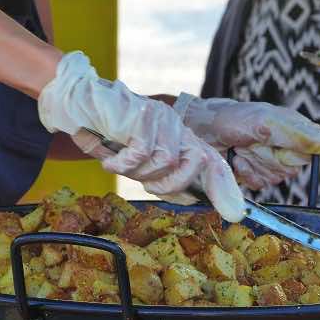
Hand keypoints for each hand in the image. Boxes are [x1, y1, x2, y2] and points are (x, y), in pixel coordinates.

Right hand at [38, 52, 245, 220]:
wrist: (84, 106)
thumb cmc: (113, 139)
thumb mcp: (143, 165)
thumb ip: (165, 179)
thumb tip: (192, 198)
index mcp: (182, 140)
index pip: (214, 163)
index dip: (224, 188)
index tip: (235, 213)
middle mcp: (178, 128)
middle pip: (197, 164)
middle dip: (171, 184)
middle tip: (145, 184)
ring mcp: (163, 119)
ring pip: (166, 162)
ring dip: (139, 172)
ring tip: (122, 164)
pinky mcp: (144, 115)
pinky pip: (140, 153)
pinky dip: (122, 164)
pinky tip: (110, 160)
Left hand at [172, 93, 319, 189]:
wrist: (202, 130)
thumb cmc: (233, 119)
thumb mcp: (265, 122)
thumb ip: (296, 133)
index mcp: (294, 129)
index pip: (308, 154)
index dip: (287, 151)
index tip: (269, 142)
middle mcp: (285, 146)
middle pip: (290, 169)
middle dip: (267, 159)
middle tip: (251, 145)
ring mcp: (269, 161)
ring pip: (274, 178)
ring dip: (254, 166)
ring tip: (241, 150)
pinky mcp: (255, 173)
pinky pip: (259, 184)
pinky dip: (245, 174)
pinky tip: (237, 161)